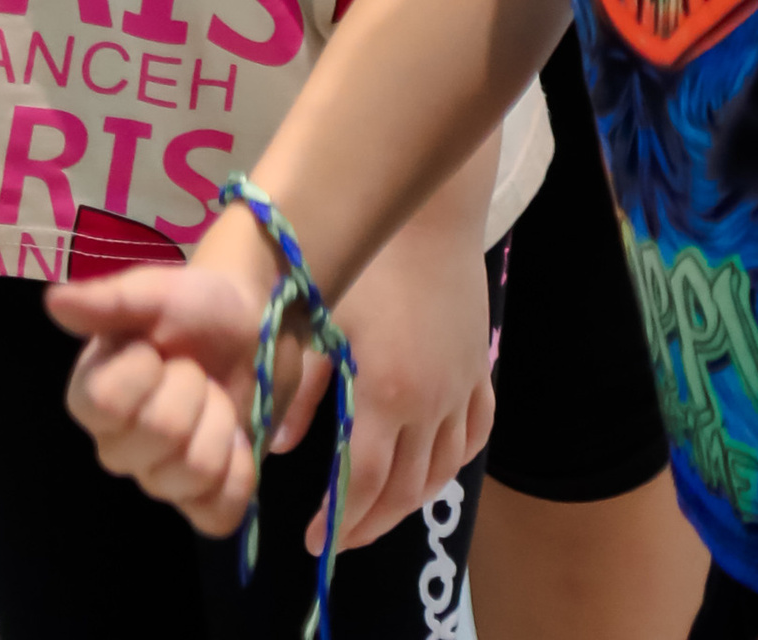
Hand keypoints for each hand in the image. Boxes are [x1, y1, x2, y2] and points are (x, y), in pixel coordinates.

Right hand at [52, 220, 286, 537]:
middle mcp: (118, 447)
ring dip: (219, 421)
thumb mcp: (154, 292)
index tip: (154, 346)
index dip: (142, 370)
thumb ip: (107, 301)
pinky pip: (218, 513)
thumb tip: (54, 303)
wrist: (253, 327)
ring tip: (215, 397)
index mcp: (93, 396)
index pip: (104, 403)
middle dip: (191, 388)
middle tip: (194, 368)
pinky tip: (234, 439)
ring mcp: (160, 480)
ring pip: (194, 471)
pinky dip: (238, 470)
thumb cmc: (194, 310)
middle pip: (160, 434)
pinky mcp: (202, 504)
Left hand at [303, 221, 496, 556]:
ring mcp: (461, 390)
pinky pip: (474, 436)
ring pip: (441, 472)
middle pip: (402, 489)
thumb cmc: (365, 261)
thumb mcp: (320, 321)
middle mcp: (429, 404)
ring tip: (377, 512)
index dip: (337, 520)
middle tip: (339, 537)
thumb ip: (298, 389)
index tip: (312, 541)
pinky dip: (453, 463)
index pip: (361, 481)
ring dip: (409, 503)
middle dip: (369, 523)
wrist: (429, 216)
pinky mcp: (480, 372)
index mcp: (385, 393)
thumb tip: (277, 446)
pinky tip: (433, 470)